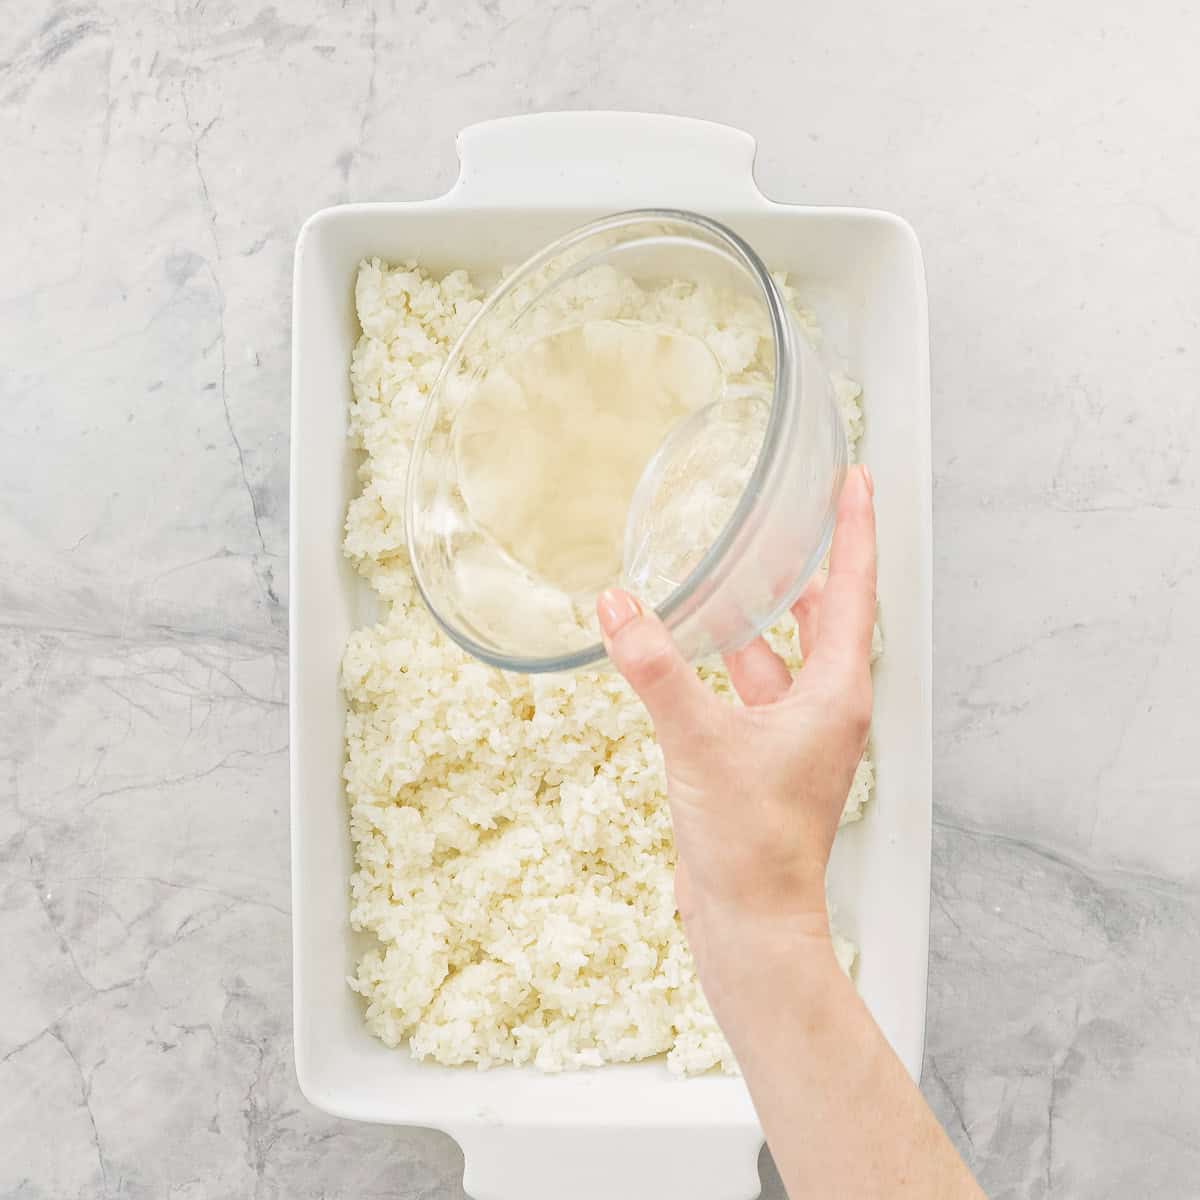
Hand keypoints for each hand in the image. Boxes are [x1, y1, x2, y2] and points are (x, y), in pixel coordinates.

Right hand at [597, 464, 875, 1011]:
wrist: (750, 925)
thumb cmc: (751, 844)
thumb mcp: (700, 743)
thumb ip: (656, 670)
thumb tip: (617, 607)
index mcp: (837, 694)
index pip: (853, 590)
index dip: (854, 529)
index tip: (854, 480)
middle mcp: (826, 709)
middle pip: (823, 618)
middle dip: (803, 567)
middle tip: (784, 519)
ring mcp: (795, 736)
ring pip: (779, 656)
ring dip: (753, 618)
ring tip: (723, 573)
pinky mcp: (762, 759)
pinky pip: (749, 691)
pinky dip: (723, 664)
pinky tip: (686, 649)